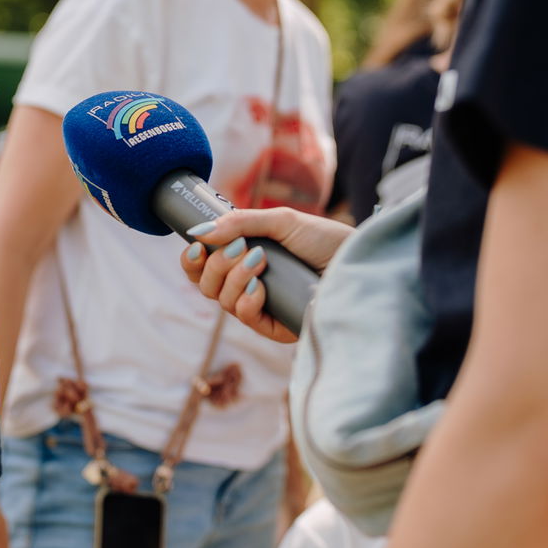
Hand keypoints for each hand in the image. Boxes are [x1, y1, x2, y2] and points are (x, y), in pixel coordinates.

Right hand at [179, 208, 351, 342]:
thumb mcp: (280, 221)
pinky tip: (261, 287)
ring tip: (261, 260)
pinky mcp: (276, 326)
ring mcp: (261, 306)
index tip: (196, 246)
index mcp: (243, 259)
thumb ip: (239, 223)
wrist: (356, 260)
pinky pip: (245, 317)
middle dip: (216, 265)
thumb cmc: (323, 240)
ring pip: (222, 300)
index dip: (191, 260)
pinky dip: (246, 299)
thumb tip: (199, 231)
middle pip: (206, 285)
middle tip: (241, 248)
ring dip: (235, 277)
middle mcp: (247, 284)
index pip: (203, 267)